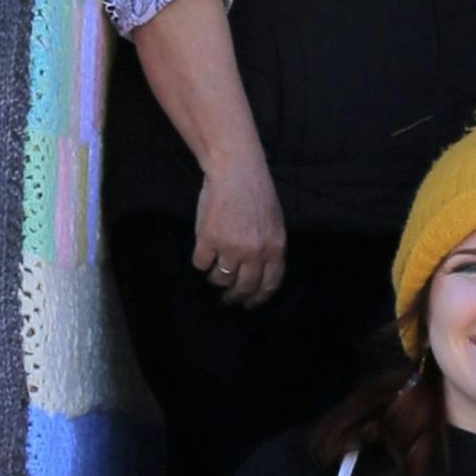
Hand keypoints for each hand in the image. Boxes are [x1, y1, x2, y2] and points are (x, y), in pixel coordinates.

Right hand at [193, 152, 286, 309]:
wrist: (235, 171)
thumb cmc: (256, 192)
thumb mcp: (274, 222)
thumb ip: (270, 247)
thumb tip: (261, 272)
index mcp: (275, 248)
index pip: (269, 284)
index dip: (258, 298)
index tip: (249, 304)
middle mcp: (255, 253)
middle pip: (244, 287)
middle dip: (234, 298)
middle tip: (227, 300)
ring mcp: (231, 248)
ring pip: (220, 279)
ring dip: (216, 279)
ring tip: (214, 272)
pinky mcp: (208, 240)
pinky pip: (201, 263)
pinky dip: (200, 261)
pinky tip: (203, 252)